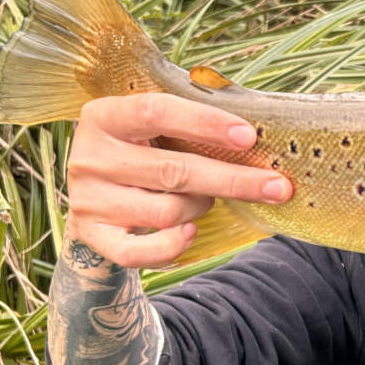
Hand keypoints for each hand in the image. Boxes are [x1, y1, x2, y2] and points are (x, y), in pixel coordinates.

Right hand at [65, 93, 291, 267]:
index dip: (205, 123)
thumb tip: (253, 138)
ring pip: (165, 212)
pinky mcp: (92, 236)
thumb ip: (187, 126)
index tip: (249, 136)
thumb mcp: (150, 129)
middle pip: (173, 171)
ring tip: (207, 198)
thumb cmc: (139, 152)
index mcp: (104, 116)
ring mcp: (87, 200)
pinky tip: (190, 231)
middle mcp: (90, 157)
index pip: (156, 111)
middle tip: (278, 186)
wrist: (91, 197)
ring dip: (201, 206)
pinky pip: (139, 252)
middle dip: (233, 180)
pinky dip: (172, 246)